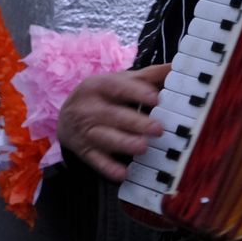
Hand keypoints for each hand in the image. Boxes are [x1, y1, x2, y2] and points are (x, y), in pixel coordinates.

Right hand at [56, 65, 167, 181]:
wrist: (66, 118)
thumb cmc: (101, 97)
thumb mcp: (118, 82)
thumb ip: (147, 76)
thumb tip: (176, 67)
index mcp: (98, 85)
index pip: (117, 87)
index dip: (136, 92)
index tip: (156, 98)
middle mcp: (89, 107)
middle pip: (113, 115)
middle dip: (135, 122)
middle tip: (158, 129)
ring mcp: (85, 131)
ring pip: (104, 138)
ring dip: (124, 143)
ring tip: (143, 147)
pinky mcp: (84, 151)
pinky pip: (96, 161)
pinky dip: (108, 168)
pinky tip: (123, 173)